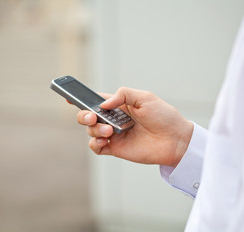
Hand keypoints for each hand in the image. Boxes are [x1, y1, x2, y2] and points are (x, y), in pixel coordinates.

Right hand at [77, 87, 192, 166]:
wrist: (175, 140)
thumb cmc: (163, 116)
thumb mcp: (145, 97)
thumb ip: (123, 94)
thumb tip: (104, 105)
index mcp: (119, 105)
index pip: (96, 101)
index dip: (81, 99)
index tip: (68, 96)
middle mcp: (113, 119)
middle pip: (88, 116)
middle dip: (84, 115)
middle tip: (93, 116)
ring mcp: (113, 134)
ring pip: (90, 130)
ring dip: (95, 129)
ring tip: (110, 130)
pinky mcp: (116, 149)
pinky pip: (96, 147)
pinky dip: (95, 143)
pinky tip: (103, 140)